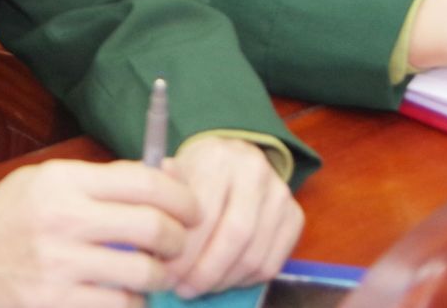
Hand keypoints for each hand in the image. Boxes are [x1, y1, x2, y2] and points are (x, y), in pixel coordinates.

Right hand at [0, 158, 198, 307]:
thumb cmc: (8, 218)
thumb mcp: (47, 181)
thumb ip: (101, 180)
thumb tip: (166, 177)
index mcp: (64, 181)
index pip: (145, 181)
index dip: (180, 196)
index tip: (191, 209)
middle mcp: (63, 220)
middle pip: (152, 228)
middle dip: (179, 240)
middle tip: (179, 245)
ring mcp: (58, 266)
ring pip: (142, 275)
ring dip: (158, 277)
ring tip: (153, 274)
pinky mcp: (54, 303)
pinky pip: (117, 306)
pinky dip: (131, 303)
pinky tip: (124, 295)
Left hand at [164, 137, 302, 297]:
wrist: (233, 158)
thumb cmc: (196, 173)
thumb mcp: (174, 175)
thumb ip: (163, 198)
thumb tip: (151, 223)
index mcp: (219, 158)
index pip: (205, 214)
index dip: (185, 252)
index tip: (165, 273)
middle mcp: (255, 170)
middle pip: (235, 236)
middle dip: (205, 272)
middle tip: (183, 289)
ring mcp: (280, 193)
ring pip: (254, 255)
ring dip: (223, 281)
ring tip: (199, 287)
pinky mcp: (295, 216)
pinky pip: (271, 264)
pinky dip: (244, 280)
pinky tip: (223, 279)